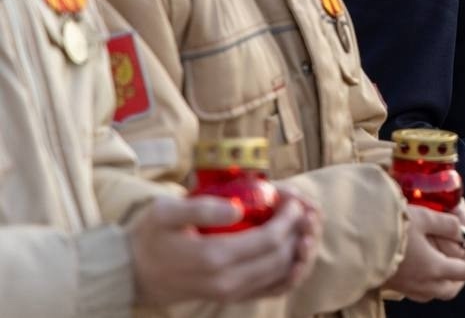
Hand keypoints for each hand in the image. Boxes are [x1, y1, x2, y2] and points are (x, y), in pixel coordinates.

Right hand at [130, 192, 318, 305]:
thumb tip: (238, 208)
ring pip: (280, 275)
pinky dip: (288, 271)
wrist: (131, 274)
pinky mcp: (231, 298)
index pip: (269, 239)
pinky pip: (270, 289)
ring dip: (297, 250)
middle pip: (281, 256)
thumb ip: (202, 207)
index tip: (292, 199)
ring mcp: (230, 294)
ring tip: (301, 225)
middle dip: (298, 230)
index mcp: (213, 257)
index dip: (289, 217)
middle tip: (300, 208)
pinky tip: (293, 251)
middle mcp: (226, 281)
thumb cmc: (148, 237)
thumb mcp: (165, 212)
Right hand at [384, 204, 464, 302]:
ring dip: (446, 279)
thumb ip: (447, 224)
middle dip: (462, 272)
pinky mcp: (394, 287)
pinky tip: (423, 265)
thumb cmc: (392, 228)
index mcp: (435, 269)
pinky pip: (420, 291)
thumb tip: (462, 230)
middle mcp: (424, 284)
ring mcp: (408, 289)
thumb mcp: (424, 218)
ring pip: (436, 292)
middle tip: (461, 253)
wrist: (356, 241)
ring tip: (443, 258)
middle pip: (453, 288)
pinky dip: (429, 281)